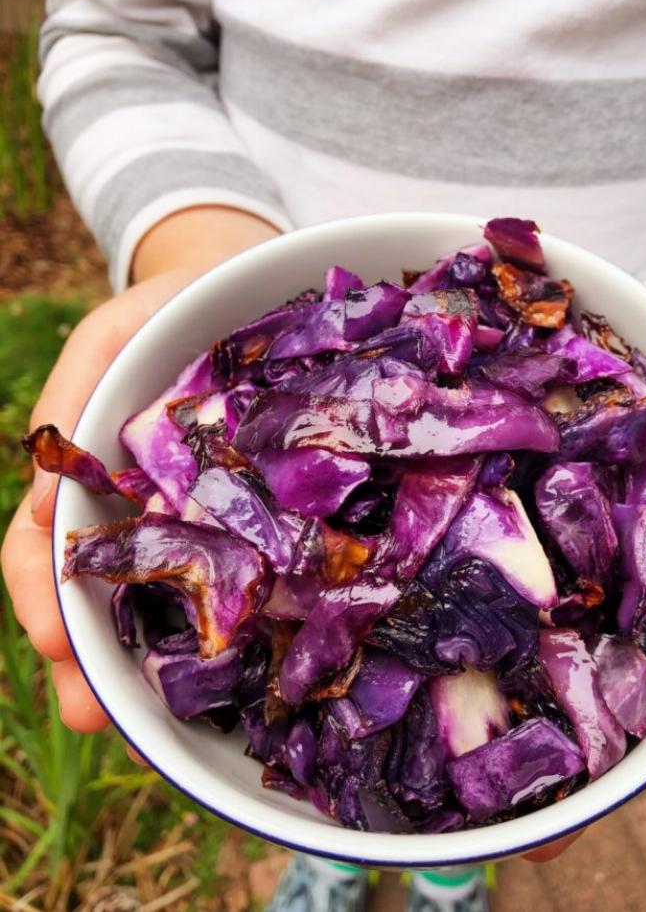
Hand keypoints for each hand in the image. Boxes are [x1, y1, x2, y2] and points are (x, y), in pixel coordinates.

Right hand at [1, 207, 279, 733]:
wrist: (240, 287)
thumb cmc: (166, 306)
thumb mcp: (109, 337)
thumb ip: (72, 400)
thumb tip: (44, 511)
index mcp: (85, 474)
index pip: (40, 552)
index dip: (41, 599)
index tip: (54, 639)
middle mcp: (128, 509)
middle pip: (91, 600)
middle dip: (87, 661)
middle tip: (97, 714)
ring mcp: (183, 519)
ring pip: (153, 603)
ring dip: (145, 662)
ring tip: (155, 719)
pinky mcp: (243, 518)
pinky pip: (224, 576)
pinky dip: (216, 621)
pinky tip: (233, 659)